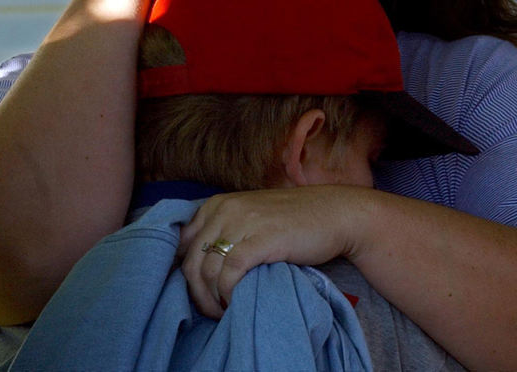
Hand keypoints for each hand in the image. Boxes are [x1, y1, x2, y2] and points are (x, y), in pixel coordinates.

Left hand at [177, 186, 372, 317]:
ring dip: (212, 299)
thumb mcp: (248, 218)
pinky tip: (236, 303)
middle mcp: (224, 210)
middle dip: (197, 293)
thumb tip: (194, 265)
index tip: (198, 292)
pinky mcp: (262, 238)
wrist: (334, 213)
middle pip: (192, 260)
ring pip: (208, 269)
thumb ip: (222, 232)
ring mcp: (242, 222)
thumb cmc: (291, 221)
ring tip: (225, 312)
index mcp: (216, 205)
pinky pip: (231, 271)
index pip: (182, 243)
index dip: (185, 273)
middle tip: (211, 311)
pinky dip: (229, 293)